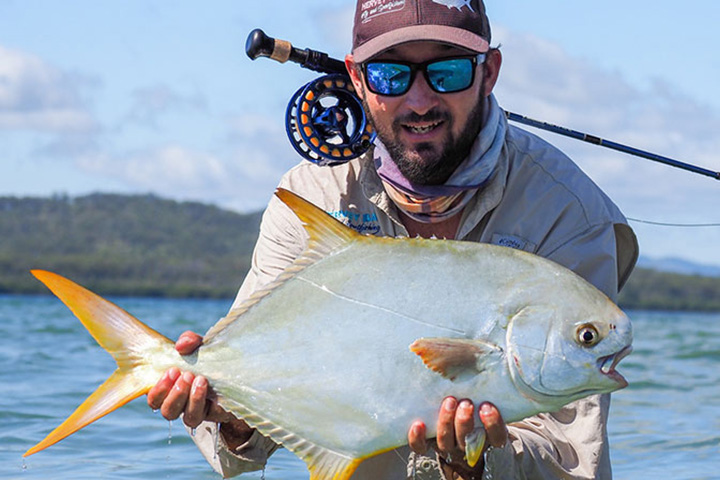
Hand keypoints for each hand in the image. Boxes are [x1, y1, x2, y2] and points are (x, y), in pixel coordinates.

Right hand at [147, 331, 253, 449]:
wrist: (233, 365)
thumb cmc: (206, 356)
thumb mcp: (197, 345)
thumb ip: (188, 341)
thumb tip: (181, 346)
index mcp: (169, 391)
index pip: (155, 399)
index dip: (159, 390)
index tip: (172, 371)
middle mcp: (181, 405)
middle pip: (169, 412)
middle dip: (176, 394)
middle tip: (187, 375)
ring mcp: (199, 411)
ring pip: (190, 419)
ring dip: (193, 399)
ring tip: (201, 380)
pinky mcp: (217, 413)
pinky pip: (212, 416)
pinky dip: (212, 403)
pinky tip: (213, 390)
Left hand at [408, 397, 507, 478]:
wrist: (454, 427)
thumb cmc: (472, 405)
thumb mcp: (482, 399)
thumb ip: (485, 388)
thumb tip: (481, 359)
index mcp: (487, 436)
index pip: (497, 438)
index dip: (493, 425)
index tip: (487, 406)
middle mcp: (467, 444)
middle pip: (467, 439)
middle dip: (465, 421)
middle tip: (465, 403)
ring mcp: (447, 445)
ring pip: (446, 441)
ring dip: (446, 422)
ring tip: (449, 402)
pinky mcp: (428, 444)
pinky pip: (422, 447)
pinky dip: (418, 438)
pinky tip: (418, 424)